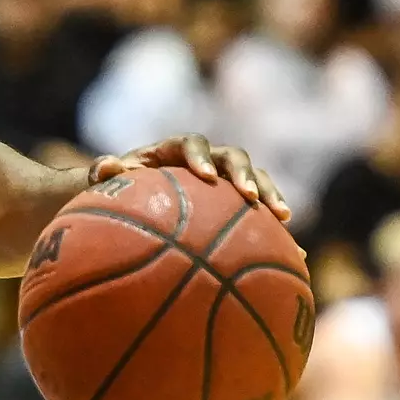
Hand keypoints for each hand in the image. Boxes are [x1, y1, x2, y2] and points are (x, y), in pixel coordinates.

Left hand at [88, 134, 290, 222]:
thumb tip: (105, 166)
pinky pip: (261, 214)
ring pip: (256, 180)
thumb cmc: (116, 188)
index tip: (204, 176)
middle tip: (250, 196)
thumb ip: (104, 171)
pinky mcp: (235, 204)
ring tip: (283, 218)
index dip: (200, 156)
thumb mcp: (105, 181)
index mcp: (173, 150)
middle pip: (233, 158)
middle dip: (244, 175)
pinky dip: (277, 232)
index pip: (191, 143)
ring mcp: (224, 182)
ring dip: (270, 195)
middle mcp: (204, 161)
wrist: (129, 201)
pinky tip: (296, 256)